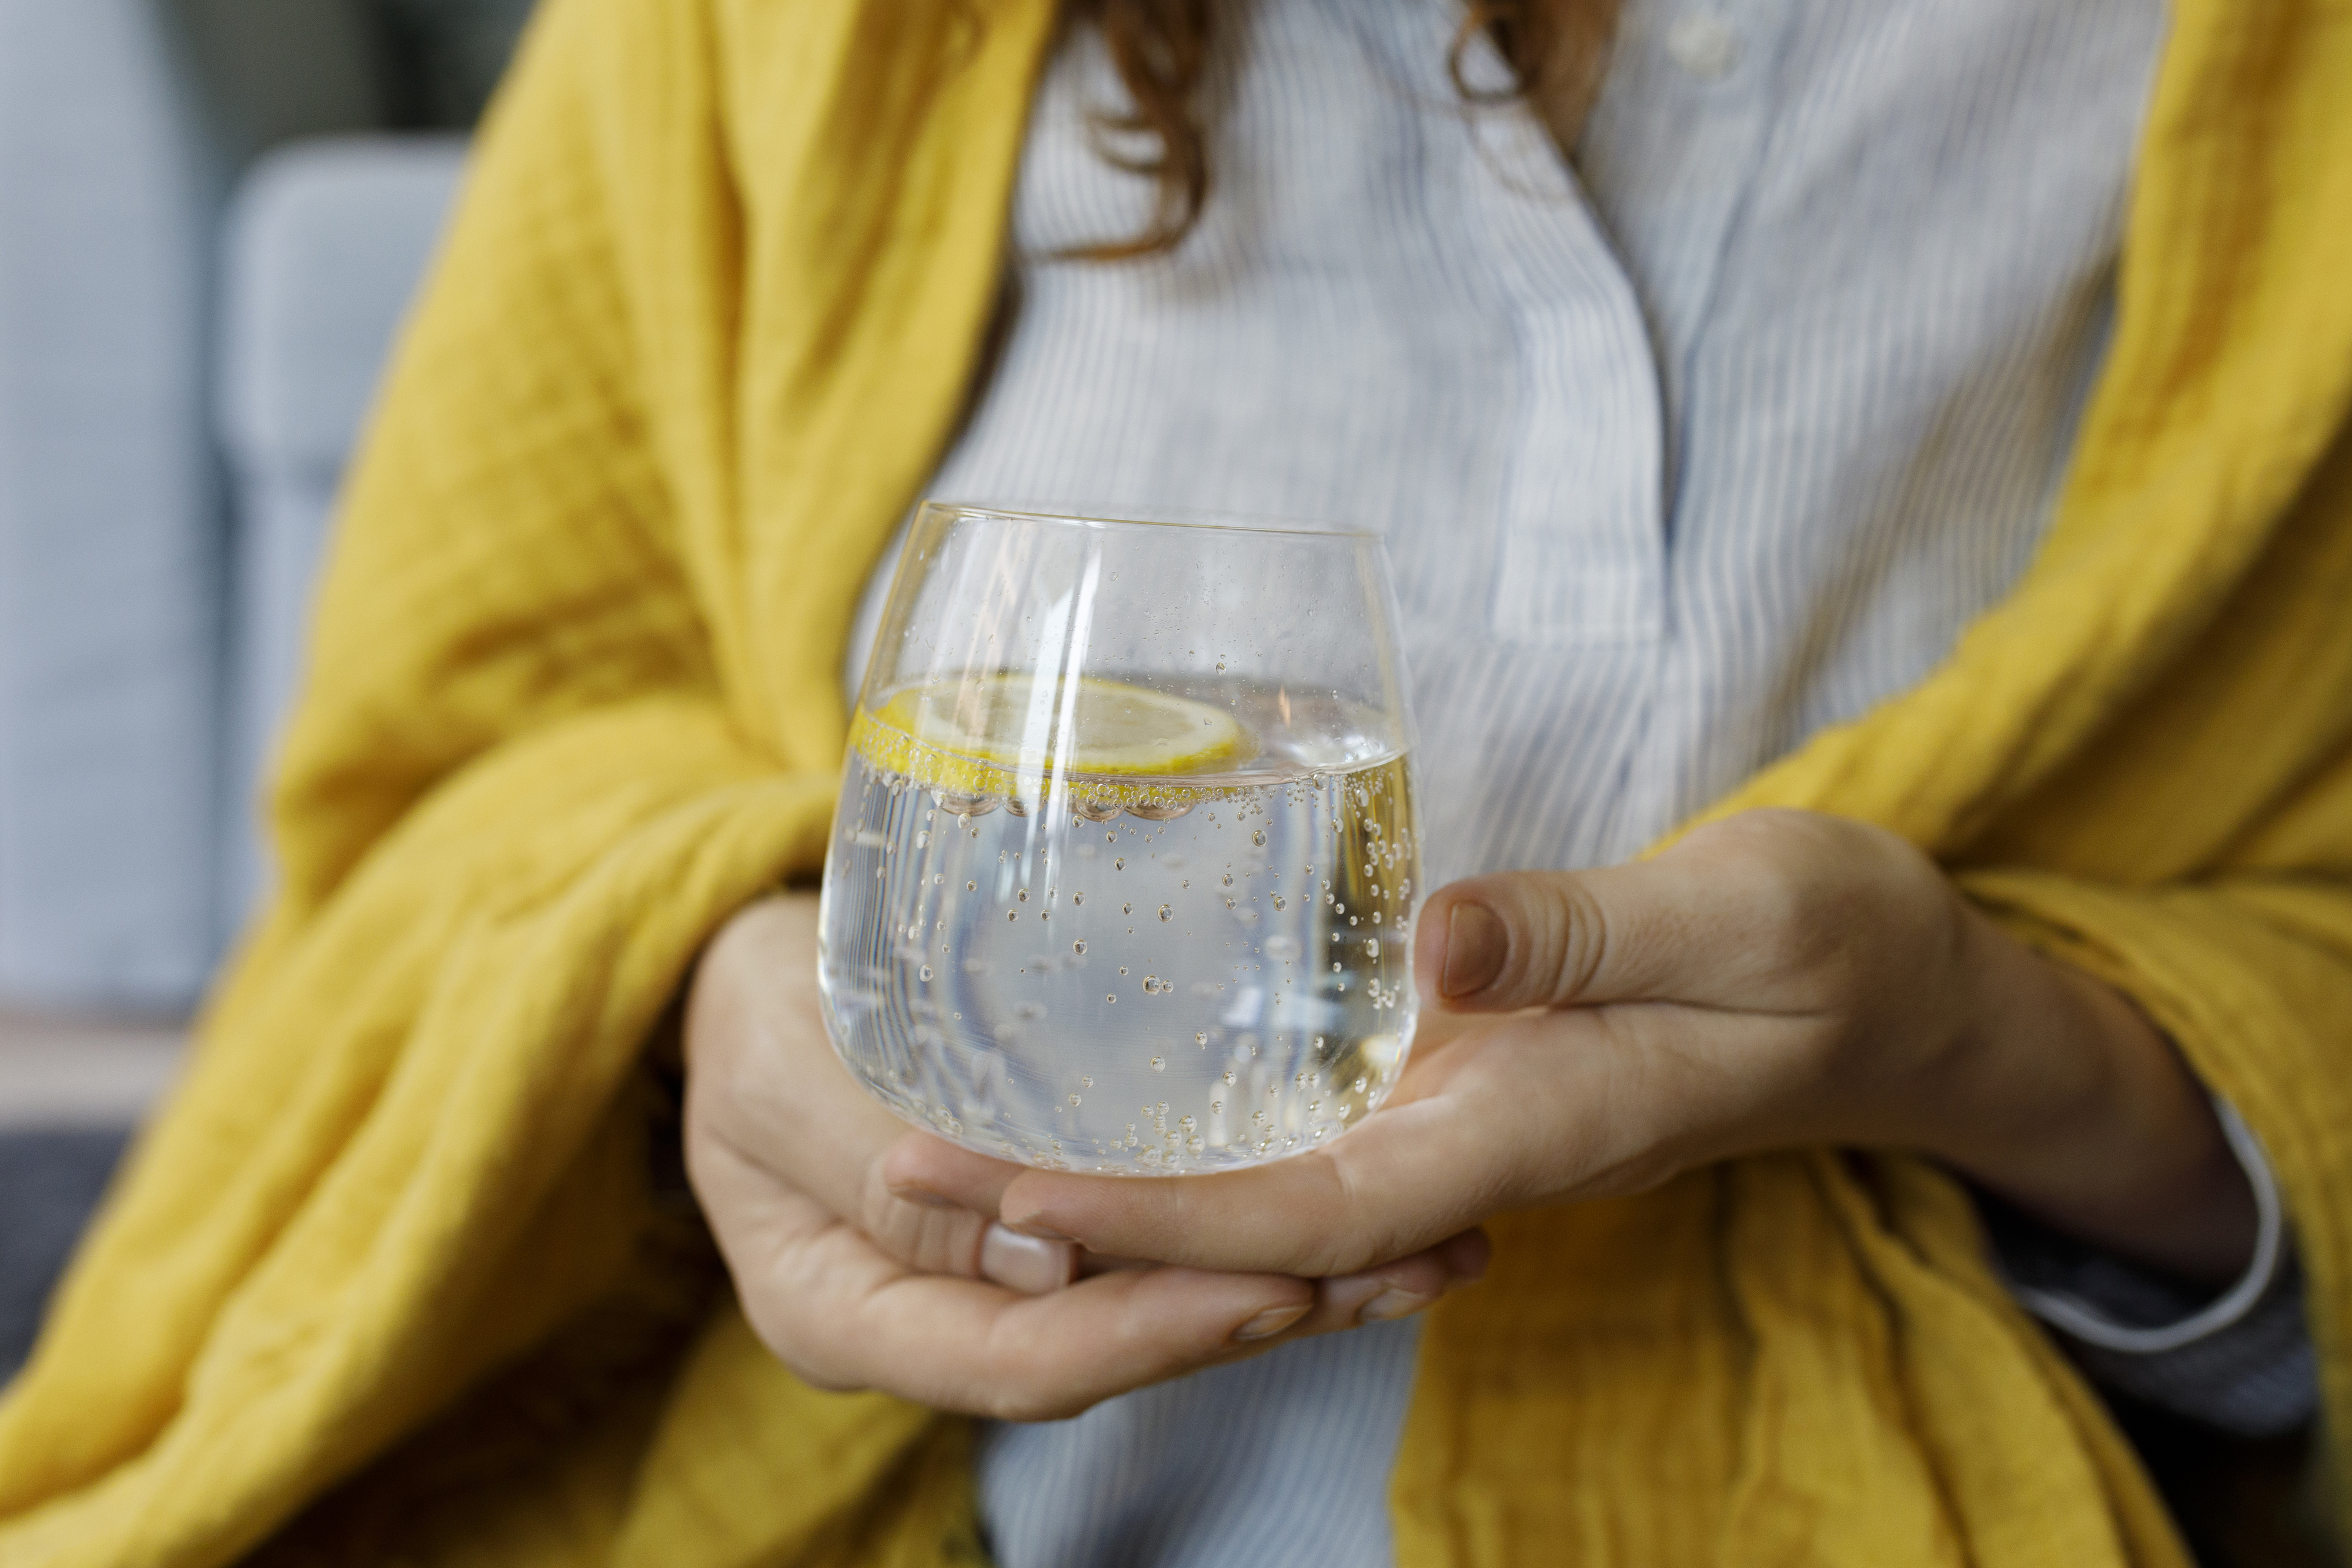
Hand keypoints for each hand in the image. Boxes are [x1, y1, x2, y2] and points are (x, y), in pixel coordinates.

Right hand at [682, 893, 1486, 1420]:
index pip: (1026, 1362)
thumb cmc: (743, 1010)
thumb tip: (1049, 1262)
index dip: (1154, 1333)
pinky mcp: (1039, 1219)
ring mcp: (989, 1277)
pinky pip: (1154, 1239)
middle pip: (1115, 1346)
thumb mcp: (786, 1081)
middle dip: (1261, 1316)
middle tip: (1407, 1273)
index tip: (1274, 1290)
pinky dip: (1253, 1225)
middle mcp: (936, 1320)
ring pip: (1152, 1300)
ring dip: (1293, 1282)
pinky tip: (1359, 1209)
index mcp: (852, 1316)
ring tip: (1436, 1255)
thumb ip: (887, 1173)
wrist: (735, 974)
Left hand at [889, 810, 2256, 1290]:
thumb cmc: (1835, 949)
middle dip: (1071, 1214)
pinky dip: (1188, 1138)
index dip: (1143, 1219)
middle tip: (889, 1169)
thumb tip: (1435, 949)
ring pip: (1252, 1188)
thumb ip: (1596, 933)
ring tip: (941, 1150)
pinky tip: (1097, 1103)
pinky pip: (1299, 1134)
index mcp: (1519, 1130)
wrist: (1894, 995)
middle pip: (1239, 1222)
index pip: (1296, 1210)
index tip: (997, 1199)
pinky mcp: (1457, 1075)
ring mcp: (1453, 1121)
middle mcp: (1463, 1147)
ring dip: (1105, 1184)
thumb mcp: (1749, 918)